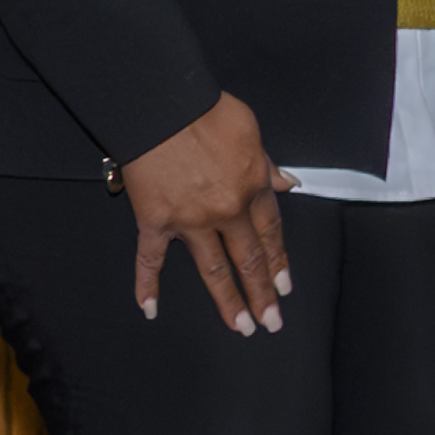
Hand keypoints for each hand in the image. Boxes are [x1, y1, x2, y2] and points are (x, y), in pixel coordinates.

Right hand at [119, 92, 293, 333]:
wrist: (163, 107)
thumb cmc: (208, 114)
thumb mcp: (253, 133)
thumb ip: (268, 165)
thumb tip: (288, 184)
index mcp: (252, 187)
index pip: (271, 233)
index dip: (278, 261)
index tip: (285, 286)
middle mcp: (226, 211)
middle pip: (248, 258)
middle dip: (262, 293)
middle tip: (270, 321)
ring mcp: (190, 221)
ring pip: (212, 270)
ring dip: (227, 300)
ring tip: (241, 327)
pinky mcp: (155, 222)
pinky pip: (151, 259)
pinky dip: (147, 285)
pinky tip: (150, 309)